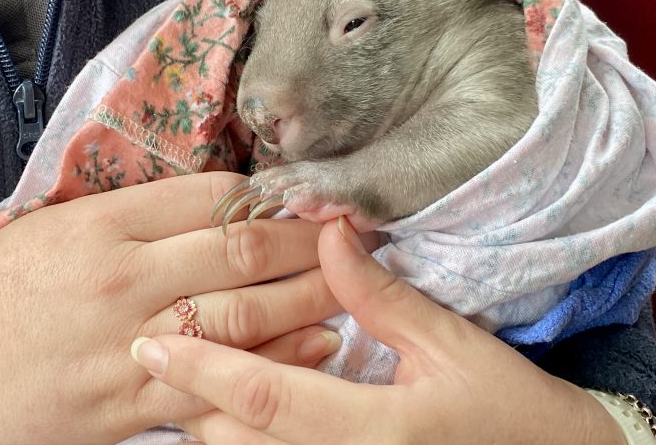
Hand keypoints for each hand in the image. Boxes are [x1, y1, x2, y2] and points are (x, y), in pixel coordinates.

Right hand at [0, 173, 341, 443]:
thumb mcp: (52, 229)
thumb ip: (130, 212)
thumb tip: (209, 201)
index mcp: (104, 224)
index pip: (213, 197)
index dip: (273, 195)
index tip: (308, 197)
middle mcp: (125, 277)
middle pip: (241, 251)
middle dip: (308, 241)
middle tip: (353, 235)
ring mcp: (130, 342)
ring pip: (243, 314)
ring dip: (308, 296)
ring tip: (351, 283)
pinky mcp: (128, 402)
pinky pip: (220, 381)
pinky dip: (276, 361)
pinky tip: (318, 346)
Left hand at [133, 218, 626, 444]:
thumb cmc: (504, 404)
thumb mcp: (447, 343)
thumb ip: (378, 293)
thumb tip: (325, 232)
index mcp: (373, 430)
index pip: (264, 398)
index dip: (203, 368)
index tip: (151, 344)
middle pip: (234, 442)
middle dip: (189, 397)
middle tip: (154, 349)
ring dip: (208, 420)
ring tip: (184, 373)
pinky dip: (243, 438)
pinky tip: (230, 409)